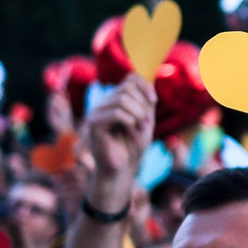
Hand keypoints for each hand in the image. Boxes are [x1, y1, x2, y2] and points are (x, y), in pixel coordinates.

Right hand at [82, 73, 155, 211]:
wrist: (121, 170)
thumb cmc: (133, 147)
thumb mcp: (145, 121)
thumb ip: (145, 102)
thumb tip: (147, 82)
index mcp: (117, 100)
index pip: (130, 78)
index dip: (145, 86)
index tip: (154, 101)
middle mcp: (105, 103)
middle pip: (126, 88)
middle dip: (142, 104)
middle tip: (146, 121)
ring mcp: (97, 113)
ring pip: (121, 99)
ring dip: (138, 113)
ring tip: (140, 127)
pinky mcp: (94, 125)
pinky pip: (115, 113)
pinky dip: (129, 120)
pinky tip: (132, 129)